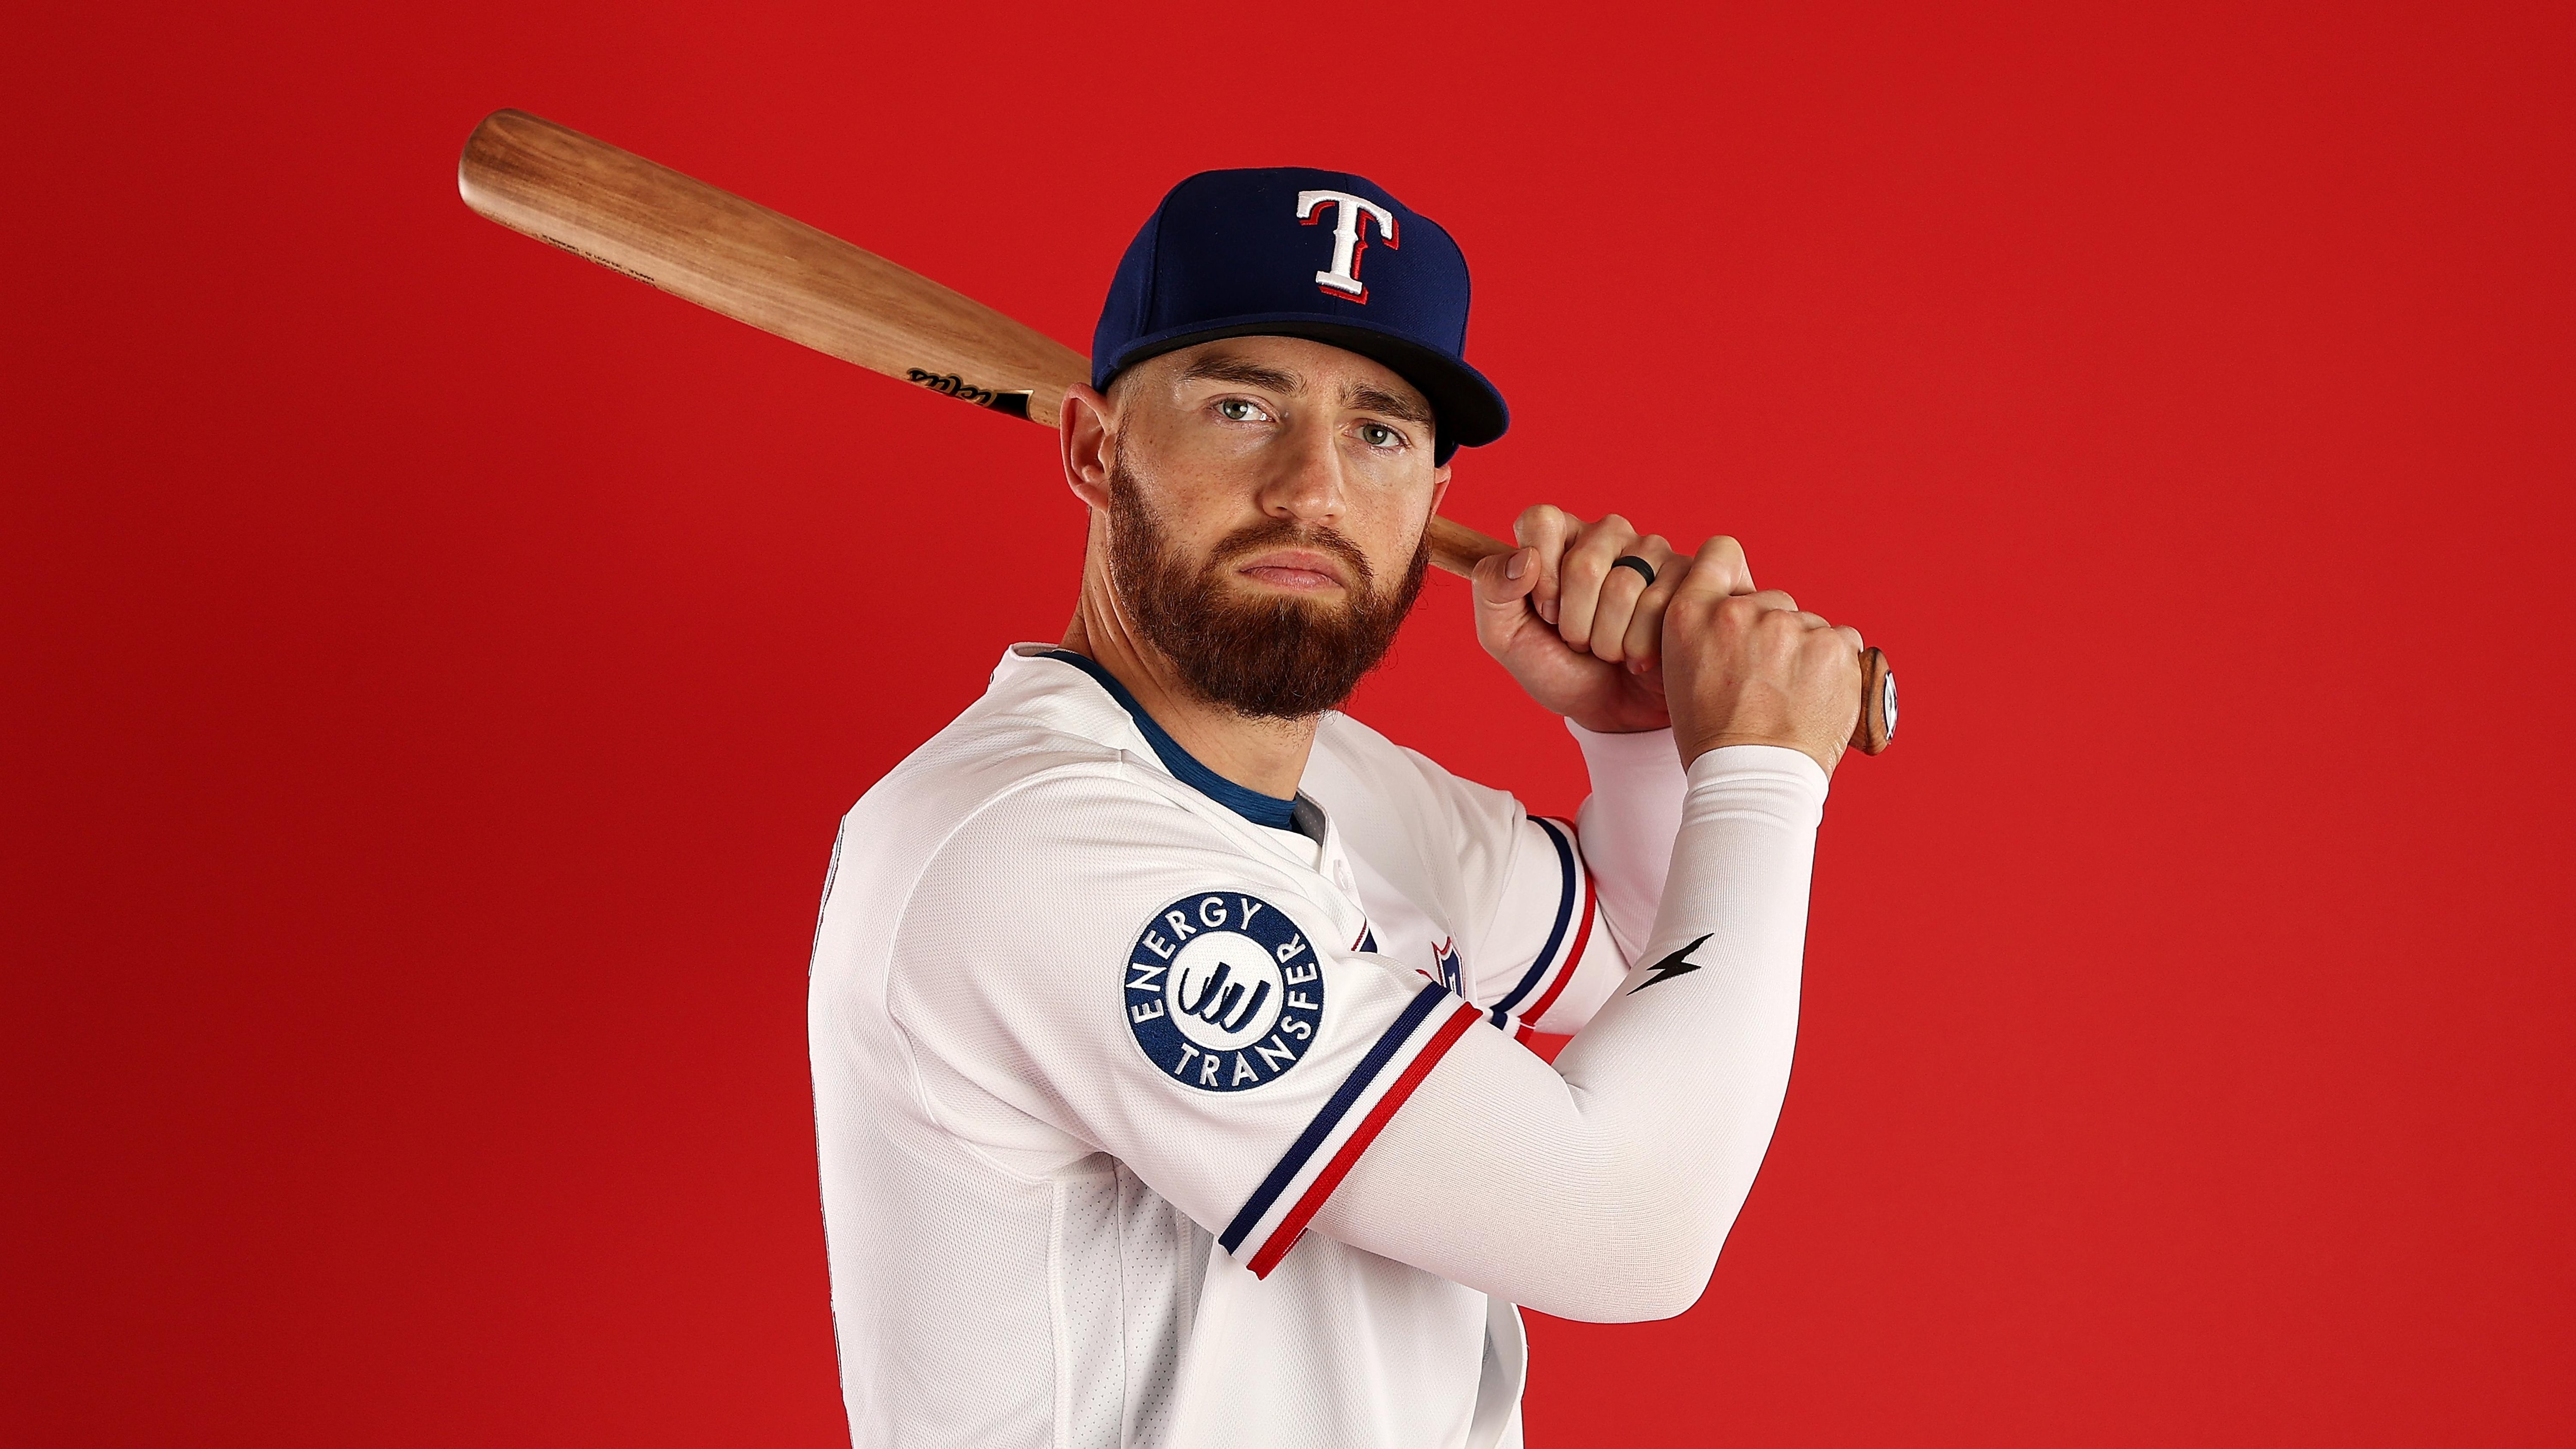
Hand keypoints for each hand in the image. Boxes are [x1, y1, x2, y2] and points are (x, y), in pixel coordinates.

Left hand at [1472, 508, 1747, 732]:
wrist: (1612, 713)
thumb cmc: (1558, 669)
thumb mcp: (1505, 638)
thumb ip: (1492, 591)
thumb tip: (1523, 560)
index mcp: (1559, 537)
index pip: (1541, 519)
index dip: (1540, 574)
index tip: (1544, 612)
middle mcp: (1606, 535)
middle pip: (1584, 560)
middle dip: (1574, 620)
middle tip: (1578, 641)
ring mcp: (1652, 552)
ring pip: (1627, 583)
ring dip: (1608, 638)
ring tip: (1608, 651)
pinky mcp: (1690, 577)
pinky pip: (1665, 602)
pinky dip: (1641, 645)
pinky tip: (1639, 656)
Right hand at [1660, 536, 1863, 774]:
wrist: (1753, 780)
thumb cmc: (1715, 737)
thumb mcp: (1683, 673)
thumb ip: (1707, 631)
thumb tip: (1741, 609)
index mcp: (1691, 616)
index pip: (1721, 552)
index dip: (1733, 569)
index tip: (1741, 597)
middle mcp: (1738, 612)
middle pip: (1771, 600)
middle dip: (1774, 633)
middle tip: (1767, 681)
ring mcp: (1787, 627)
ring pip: (1808, 625)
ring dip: (1806, 653)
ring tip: (1791, 699)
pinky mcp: (1831, 646)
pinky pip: (1843, 642)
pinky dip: (1837, 667)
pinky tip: (1816, 697)